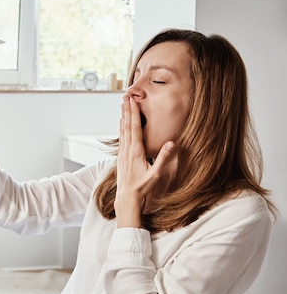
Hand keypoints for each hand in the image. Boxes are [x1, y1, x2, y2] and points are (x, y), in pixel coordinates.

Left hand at [115, 95, 175, 227]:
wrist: (127, 197)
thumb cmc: (143, 187)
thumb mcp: (156, 174)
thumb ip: (163, 158)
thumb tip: (172, 143)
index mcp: (136, 152)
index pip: (134, 128)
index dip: (133, 114)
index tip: (132, 101)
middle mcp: (127, 150)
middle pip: (126, 126)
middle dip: (126, 110)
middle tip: (125, 96)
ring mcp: (122, 153)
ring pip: (122, 130)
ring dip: (123, 116)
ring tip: (122, 104)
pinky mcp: (121, 156)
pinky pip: (121, 138)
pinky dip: (122, 127)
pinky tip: (121, 123)